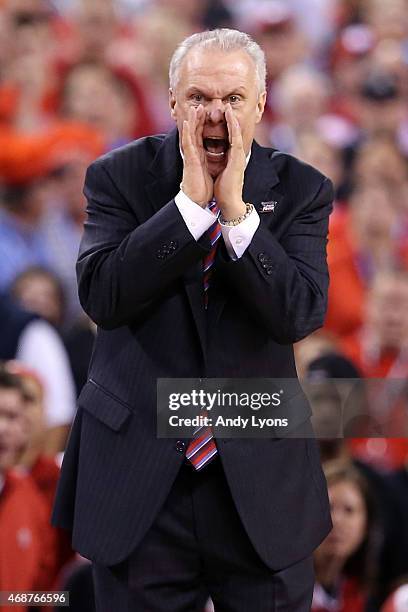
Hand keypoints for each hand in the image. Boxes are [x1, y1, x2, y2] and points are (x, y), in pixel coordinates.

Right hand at [181, 105, 213, 206]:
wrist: (198, 201)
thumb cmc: (204, 189)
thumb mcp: (210, 172)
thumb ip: (212, 163)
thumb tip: (219, 160)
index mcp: (200, 156)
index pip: (201, 136)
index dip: (204, 124)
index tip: (208, 113)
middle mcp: (194, 154)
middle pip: (195, 132)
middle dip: (198, 118)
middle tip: (200, 105)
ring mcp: (191, 157)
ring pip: (190, 134)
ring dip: (192, 121)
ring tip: (194, 108)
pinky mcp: (190, 161)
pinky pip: (188, 144)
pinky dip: (188, 132)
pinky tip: (188, 122)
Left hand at [214, 104, 245, 219]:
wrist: (229, 201)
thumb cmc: (225, 190)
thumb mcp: (222, 173)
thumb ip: (222, 164)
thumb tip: (218, 160)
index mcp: (232, 158)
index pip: (230, 138)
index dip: (227, 126)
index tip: (223, 116)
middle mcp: (237, 156)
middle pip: (234, 133)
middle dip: (230, 119)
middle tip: (227, 106)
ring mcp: (238, 157)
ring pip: (236, 134)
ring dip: (232, 120)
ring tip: (228, 108)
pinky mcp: (237, 160)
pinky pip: (236, 140)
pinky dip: (233, 129)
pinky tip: (231, 119)